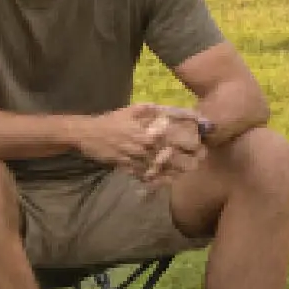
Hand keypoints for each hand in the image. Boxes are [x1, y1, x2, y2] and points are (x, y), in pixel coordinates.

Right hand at [75, 103, 198, 183]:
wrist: (87, 133)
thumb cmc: (114, 120)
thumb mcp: (136, 109)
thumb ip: (160, 110)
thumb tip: (184, 113)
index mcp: (151, 131)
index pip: (181, 140)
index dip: (194, 145)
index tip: (201, 147)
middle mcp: (147, 147)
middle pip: (176, 159)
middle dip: (189, 162)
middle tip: (197, 162)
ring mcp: (137, 159)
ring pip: (163, 170)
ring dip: (176, 172)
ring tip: (184, 171)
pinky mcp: (128, 168)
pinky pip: (148, 176)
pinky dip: (159, 180)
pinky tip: (166, 179)